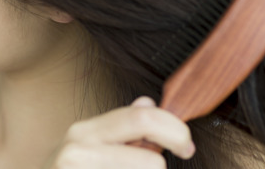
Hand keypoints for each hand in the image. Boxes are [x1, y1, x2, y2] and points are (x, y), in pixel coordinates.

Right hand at [45, 96, 194, 168]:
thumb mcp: (88, 149)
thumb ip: (120, 129)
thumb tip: (148, 102)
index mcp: (84, 132)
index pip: (143, 118)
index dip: (175, 130)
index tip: (186, 146)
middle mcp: (77, 152)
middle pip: (151, 162)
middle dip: (160, 168)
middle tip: (160, 167)